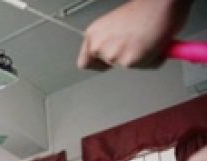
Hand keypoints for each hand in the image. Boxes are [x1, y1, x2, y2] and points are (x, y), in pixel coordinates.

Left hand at [77, 0, 191, 69]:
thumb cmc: (146, 9)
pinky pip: (145, 66)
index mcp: (93, 34)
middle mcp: (98, 46)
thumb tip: (120, 56)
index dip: (100, 63)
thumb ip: (111, 42)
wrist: (163, 2)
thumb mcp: (117, 25)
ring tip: (150, 38)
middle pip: (109, 65)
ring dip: (142, 57)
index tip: (110, 62)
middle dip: (125, 57)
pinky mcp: (129, 61)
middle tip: (139, 43)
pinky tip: (157, 42)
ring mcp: (112, 55)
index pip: (85, 62)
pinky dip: (155, 58)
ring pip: (128, 67)